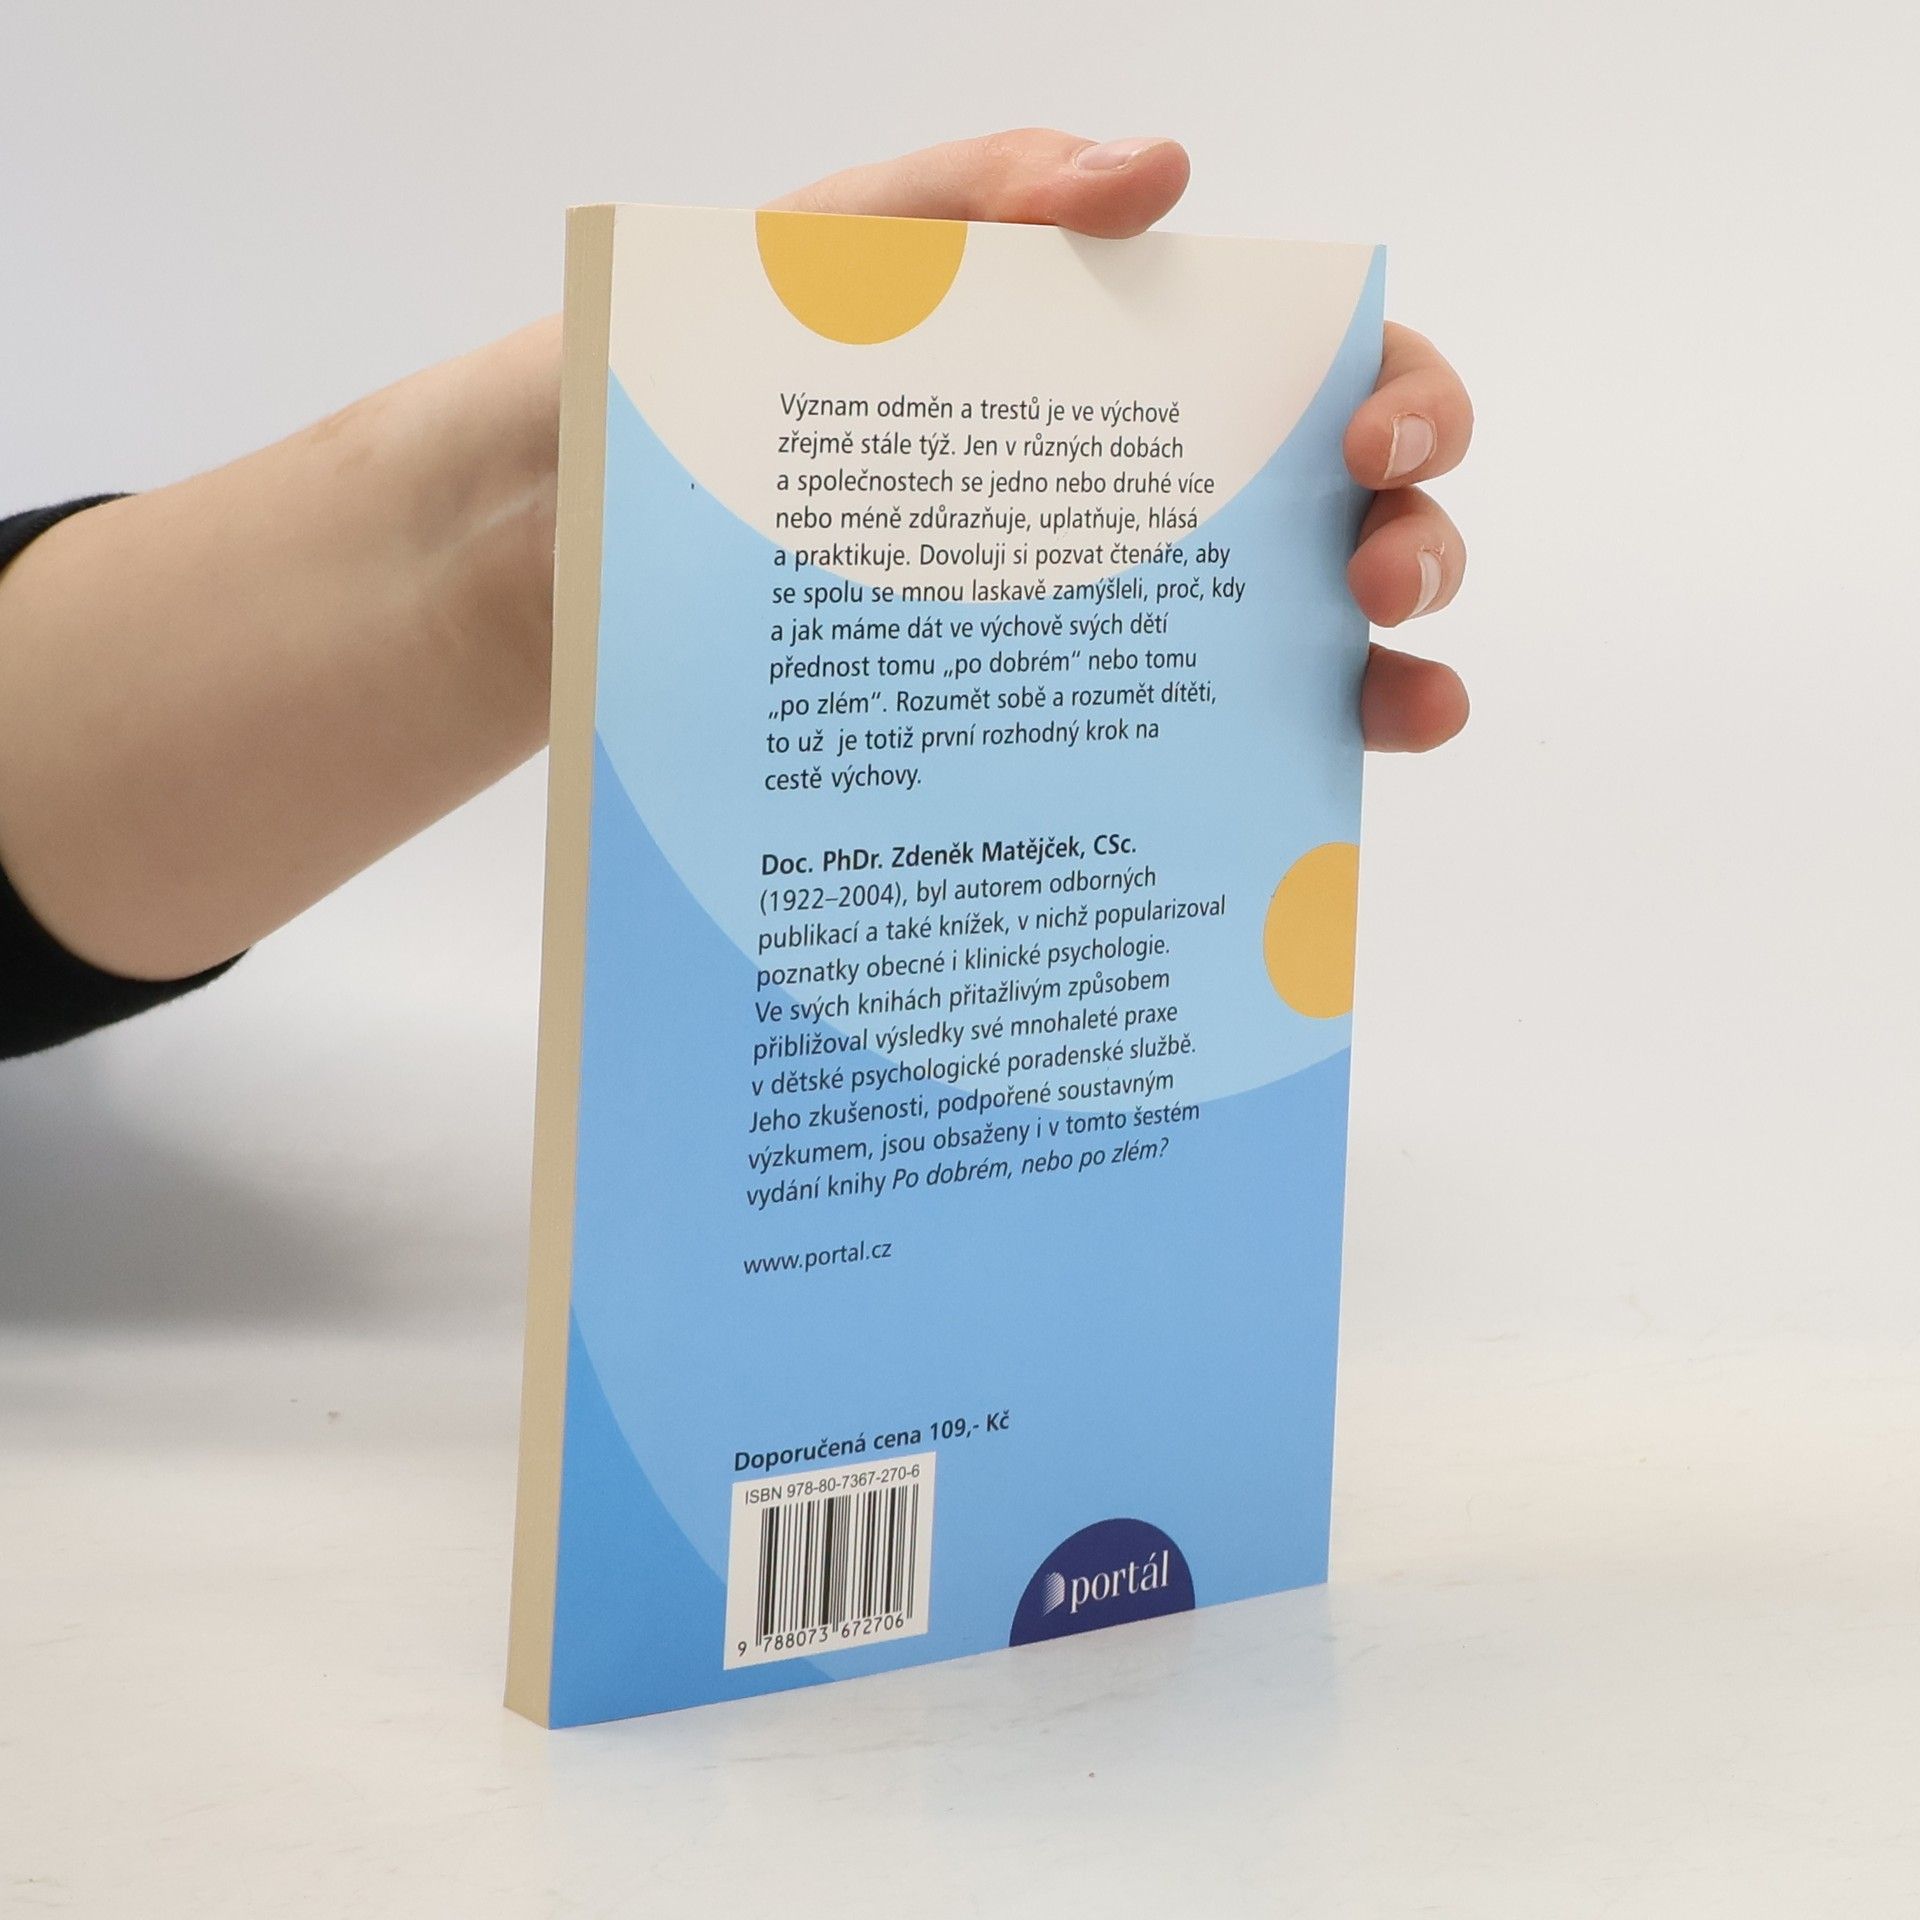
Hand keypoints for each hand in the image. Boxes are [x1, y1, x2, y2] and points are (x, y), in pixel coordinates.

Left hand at [771, 129, 1471, 751]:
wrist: (662, 503)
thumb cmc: (778, 362)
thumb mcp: (870, 248)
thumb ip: (999, 191)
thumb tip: (1158, 177)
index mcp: (1172, 379)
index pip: (1343, 376)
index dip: (1405, 398)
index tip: (1364, 443)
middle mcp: (1191, 506)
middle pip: (1373, 521)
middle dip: (1417, 545)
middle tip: (1369, 579)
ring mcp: (1154, 622)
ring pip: (1331, 653)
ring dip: (1397, 676)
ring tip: (1391, 701)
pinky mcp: (1098, 723)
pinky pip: (1223, 755)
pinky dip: (1297, 772)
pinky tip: (1312, 790)